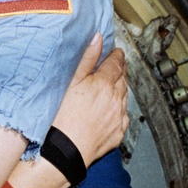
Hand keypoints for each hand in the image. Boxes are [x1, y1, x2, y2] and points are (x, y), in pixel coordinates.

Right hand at [52, 33, 128, 165]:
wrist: (67, 149)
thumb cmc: (64, 117)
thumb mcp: (72, 82)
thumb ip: (87, 59)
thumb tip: (97, 38)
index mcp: (105, 83)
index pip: (116, 63)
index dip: (117, 55)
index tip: (116, 52)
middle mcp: (116, 99)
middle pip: (123, 79)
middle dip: (120, 70)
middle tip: (115, 66)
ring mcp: (119, 116)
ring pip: (124, 97)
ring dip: (120, 89)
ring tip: (111, 87)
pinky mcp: (119, 131)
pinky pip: (123, 115)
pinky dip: (118, 108)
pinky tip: (110, 109)